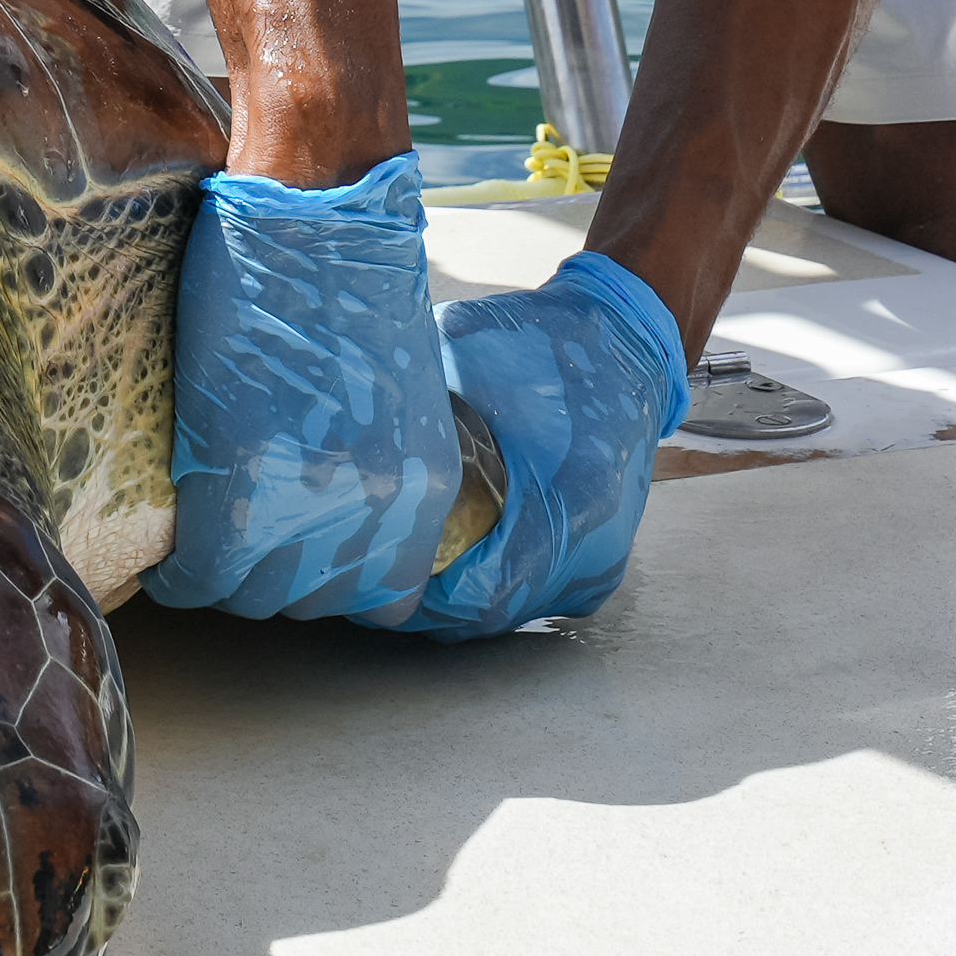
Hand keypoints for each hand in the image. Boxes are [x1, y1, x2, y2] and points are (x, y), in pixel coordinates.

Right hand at [145, 151, 470, 622]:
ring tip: (194, 526)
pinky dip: (175, 569)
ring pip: (246, 597)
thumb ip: (367, 467)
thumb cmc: (349, 279)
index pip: (381, 600)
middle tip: (230, 535)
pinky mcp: (238, 481)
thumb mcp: (391, 396)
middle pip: (305, 603)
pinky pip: (197, 573)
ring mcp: (307, 503)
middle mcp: (375, 512)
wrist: (320, 208)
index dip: (327, 580)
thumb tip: (316, 516)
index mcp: (424, 489)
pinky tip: (166, 539)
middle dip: (263, 577)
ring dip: (216, 572)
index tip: (293, 553)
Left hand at [383, 255, 691, 636]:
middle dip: (426, 605)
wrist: (625, 348)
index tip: (368, 577)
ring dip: (457, 604)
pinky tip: (448, 567)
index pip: (481, 590)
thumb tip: (329, 409)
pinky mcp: (602, 563)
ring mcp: (601, 560)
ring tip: (395, 576)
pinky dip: (491, 589)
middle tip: (366, 581)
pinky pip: (537, 597)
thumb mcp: (464, 349)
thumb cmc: (544, 343)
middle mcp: (592, 544)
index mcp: (568, 496)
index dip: (417, 596)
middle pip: (492, 612)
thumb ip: (407, 388)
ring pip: (513, 612)